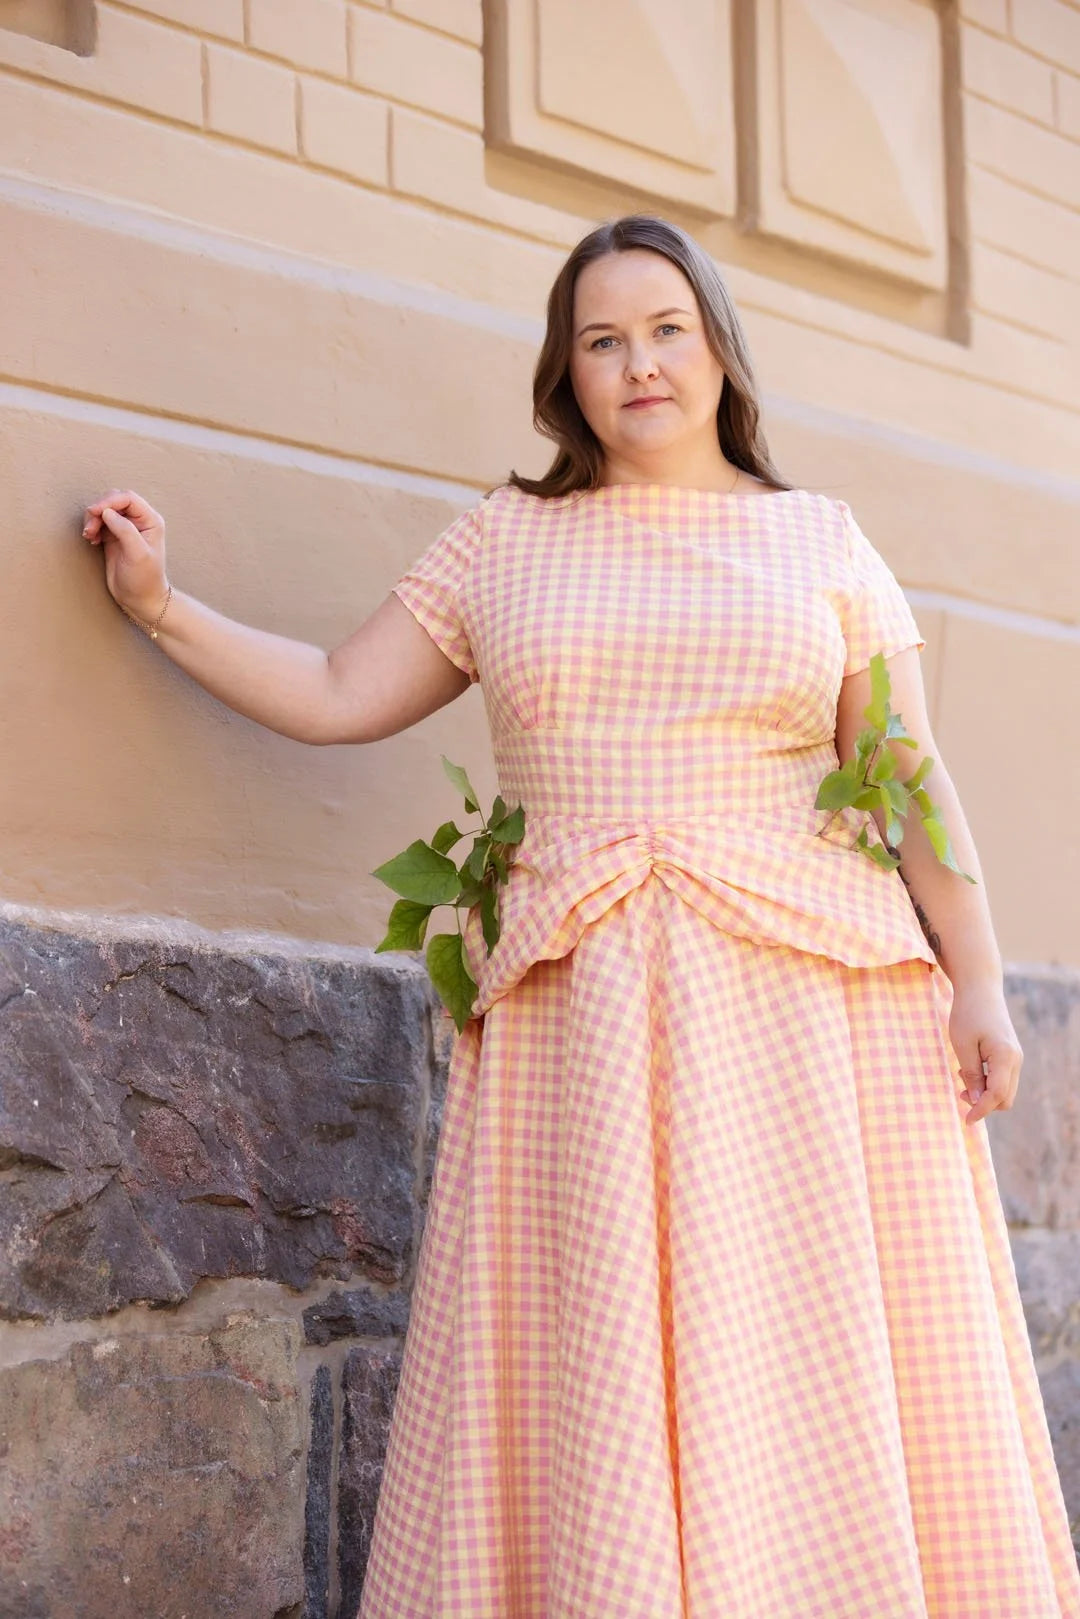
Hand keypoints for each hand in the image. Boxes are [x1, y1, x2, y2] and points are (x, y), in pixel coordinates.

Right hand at [82, 488, 169, 620]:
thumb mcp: (138, 554)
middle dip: (98, 510)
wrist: (140, 599)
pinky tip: (91, 539)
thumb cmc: (144, 579)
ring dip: (92, 519)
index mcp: (150, 520)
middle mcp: (139, 521)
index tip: (94, 512)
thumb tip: (107, 512)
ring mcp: (125, 528)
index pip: (128, 498)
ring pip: (104, 510)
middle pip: (114, 500)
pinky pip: (99, 522)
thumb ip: (125, 530)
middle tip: (90, 528)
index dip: (109, 501)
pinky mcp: (114, 537)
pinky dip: (92, 526)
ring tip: (89, 535)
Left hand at [948, 981, 1022, 1126]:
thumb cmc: (967, 1014)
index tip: (966, 1120)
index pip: (997, 1096)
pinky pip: (1003, 1078)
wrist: (980, 988)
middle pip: (1005, 1098)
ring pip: (1005, 1090)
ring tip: (962, 1077)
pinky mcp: (1011, 1053)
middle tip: (960, 1093)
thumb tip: (977, 1102)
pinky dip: (988, 1082)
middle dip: (984, 1104)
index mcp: (1005, 1058)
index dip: (981, 1111)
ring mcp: (1016, 1056)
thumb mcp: (963, 1046)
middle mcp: (1016, 1060)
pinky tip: (970, 1069)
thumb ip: (971, 1075)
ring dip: (985, 1093)